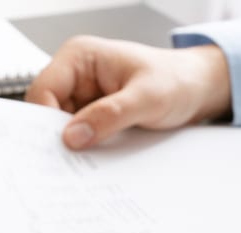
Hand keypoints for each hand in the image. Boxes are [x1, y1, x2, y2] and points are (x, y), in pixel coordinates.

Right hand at [25, 36, 230, 149]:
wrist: (197, 90)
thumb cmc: (176, 81)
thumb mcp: (147, 99)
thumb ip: (110, 115)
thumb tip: (73, 136)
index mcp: (80, 57)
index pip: (43, 90)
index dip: (44, 121)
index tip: (58, 149)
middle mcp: (76, 75)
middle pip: (46, 112)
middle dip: (56, 138)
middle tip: (65, 167)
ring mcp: (83, 96)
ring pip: (60, 128)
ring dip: (72, 147)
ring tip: (82, 168)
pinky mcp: (93, 115)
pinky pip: (78, 136)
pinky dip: (83, 150)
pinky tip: (91, 164)